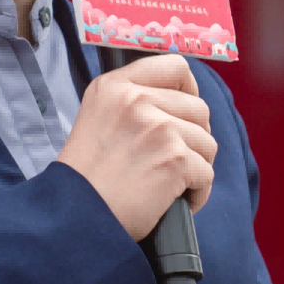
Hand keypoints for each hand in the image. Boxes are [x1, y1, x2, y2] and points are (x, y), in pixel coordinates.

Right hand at [58, 54, 218, 237]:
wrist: (76, 215)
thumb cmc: (86, 178)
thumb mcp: (98, 118)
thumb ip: (133, 103)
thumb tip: (180, 104)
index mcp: (115, 86)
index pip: (175, 67)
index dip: (189, 91)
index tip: (184, 112)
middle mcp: (137, 100)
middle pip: (199, 109)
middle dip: (194, 137)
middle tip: (174, 159)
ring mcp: (159, 127)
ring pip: (207, 142)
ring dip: (196, 166)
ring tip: (171, 183)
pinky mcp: (175, 159)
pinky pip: (207, 174)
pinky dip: (197, 193)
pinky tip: (175, 201)